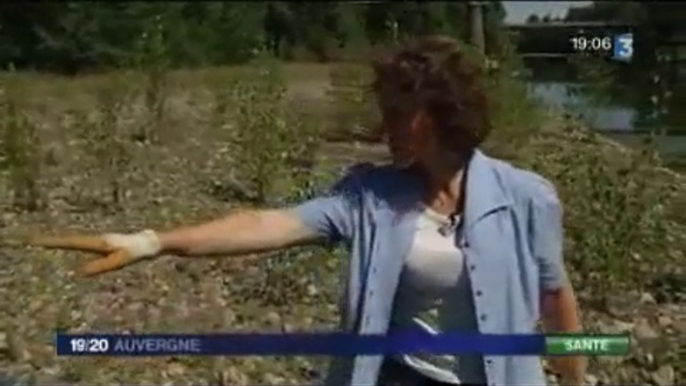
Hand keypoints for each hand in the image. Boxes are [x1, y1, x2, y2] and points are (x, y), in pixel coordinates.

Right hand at [18, 230, 160, 276]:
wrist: (153, 243)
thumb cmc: (138, 252)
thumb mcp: (120, 261)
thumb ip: (101, 267)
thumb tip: (79, 272)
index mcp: (99, 242)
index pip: (71, 242)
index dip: (53, 242)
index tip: (36, 240)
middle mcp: (98, 240)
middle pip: (71, 240)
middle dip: (52, 240)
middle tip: (32, 240)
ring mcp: (103, 241)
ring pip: (78, 242)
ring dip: (61, 241)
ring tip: (43, 242)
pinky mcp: (107, 245)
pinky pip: (87, 245)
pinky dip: (74, 245)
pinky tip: (71, 247)